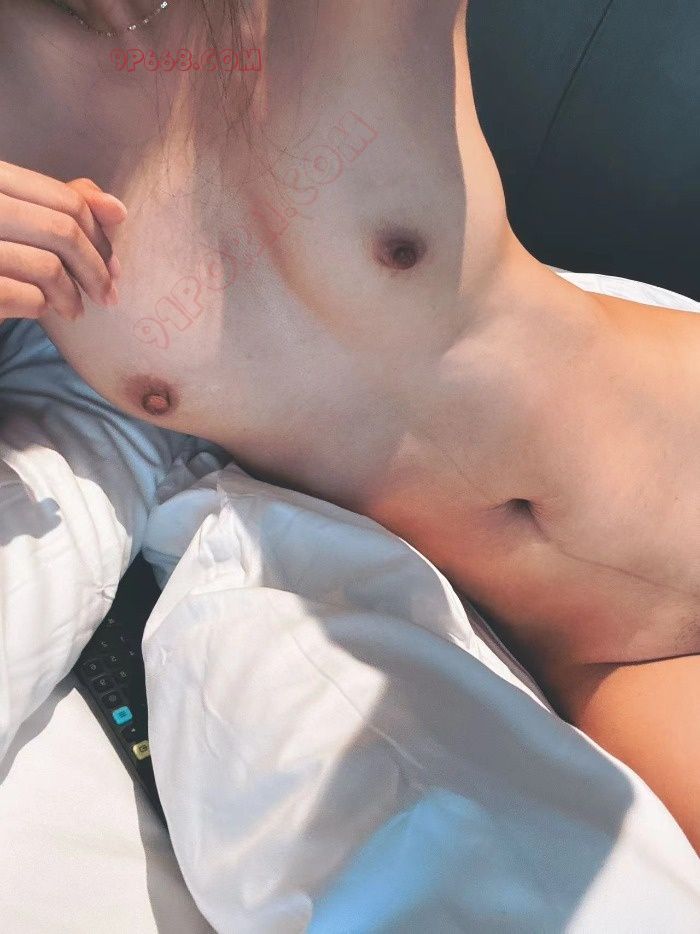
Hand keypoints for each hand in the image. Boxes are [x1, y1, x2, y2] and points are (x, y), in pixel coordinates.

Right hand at [0, 162, 126, 321]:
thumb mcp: (18, 220)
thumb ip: (60, 207)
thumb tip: (117, 209)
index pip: (64, 200)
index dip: (99, 236)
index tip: (114, 267)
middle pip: (62, 231)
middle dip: (96, 269)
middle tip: (108, 296)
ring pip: (48, 266)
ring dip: (72, 295)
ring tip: (75, 311)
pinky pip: (27, 297)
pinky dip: (43, 308)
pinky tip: (42, 312)